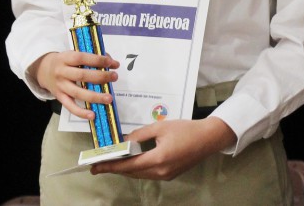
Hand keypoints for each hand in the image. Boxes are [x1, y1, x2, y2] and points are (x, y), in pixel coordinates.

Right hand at [33, 50, 119, 119]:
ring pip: (78, 93)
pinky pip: (70, 107)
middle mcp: (62, 72)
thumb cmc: (65, 61)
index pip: (82, 58)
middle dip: (100, 77)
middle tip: (114, 77)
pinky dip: (81, 112)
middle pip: (82, 76)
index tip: (111, 63)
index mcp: (66, 58)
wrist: (43, 70)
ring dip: (95, 97)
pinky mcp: (60, 97)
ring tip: (109, 98)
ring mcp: (60, 86)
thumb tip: (111, 63)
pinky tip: (93, 115)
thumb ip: (91, 57)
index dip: (97, 60)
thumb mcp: (73, 54)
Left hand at [90, 117, 235, 179]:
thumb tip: (123, 142)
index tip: (95, 168)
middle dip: (115, 168)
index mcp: (158, 159)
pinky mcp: (169, 175)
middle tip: (99, 164)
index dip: (110, 166)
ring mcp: (166, 175)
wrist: (209, 138)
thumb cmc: (186, 130)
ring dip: (126, 169)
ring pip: (139, 175)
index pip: (128, 165)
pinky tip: (131, 162)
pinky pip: (148, 174)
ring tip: (112, 163)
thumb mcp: (160, 127)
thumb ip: (139, 135)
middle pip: (132, 173)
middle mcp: (161, 171)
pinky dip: (137, 169)